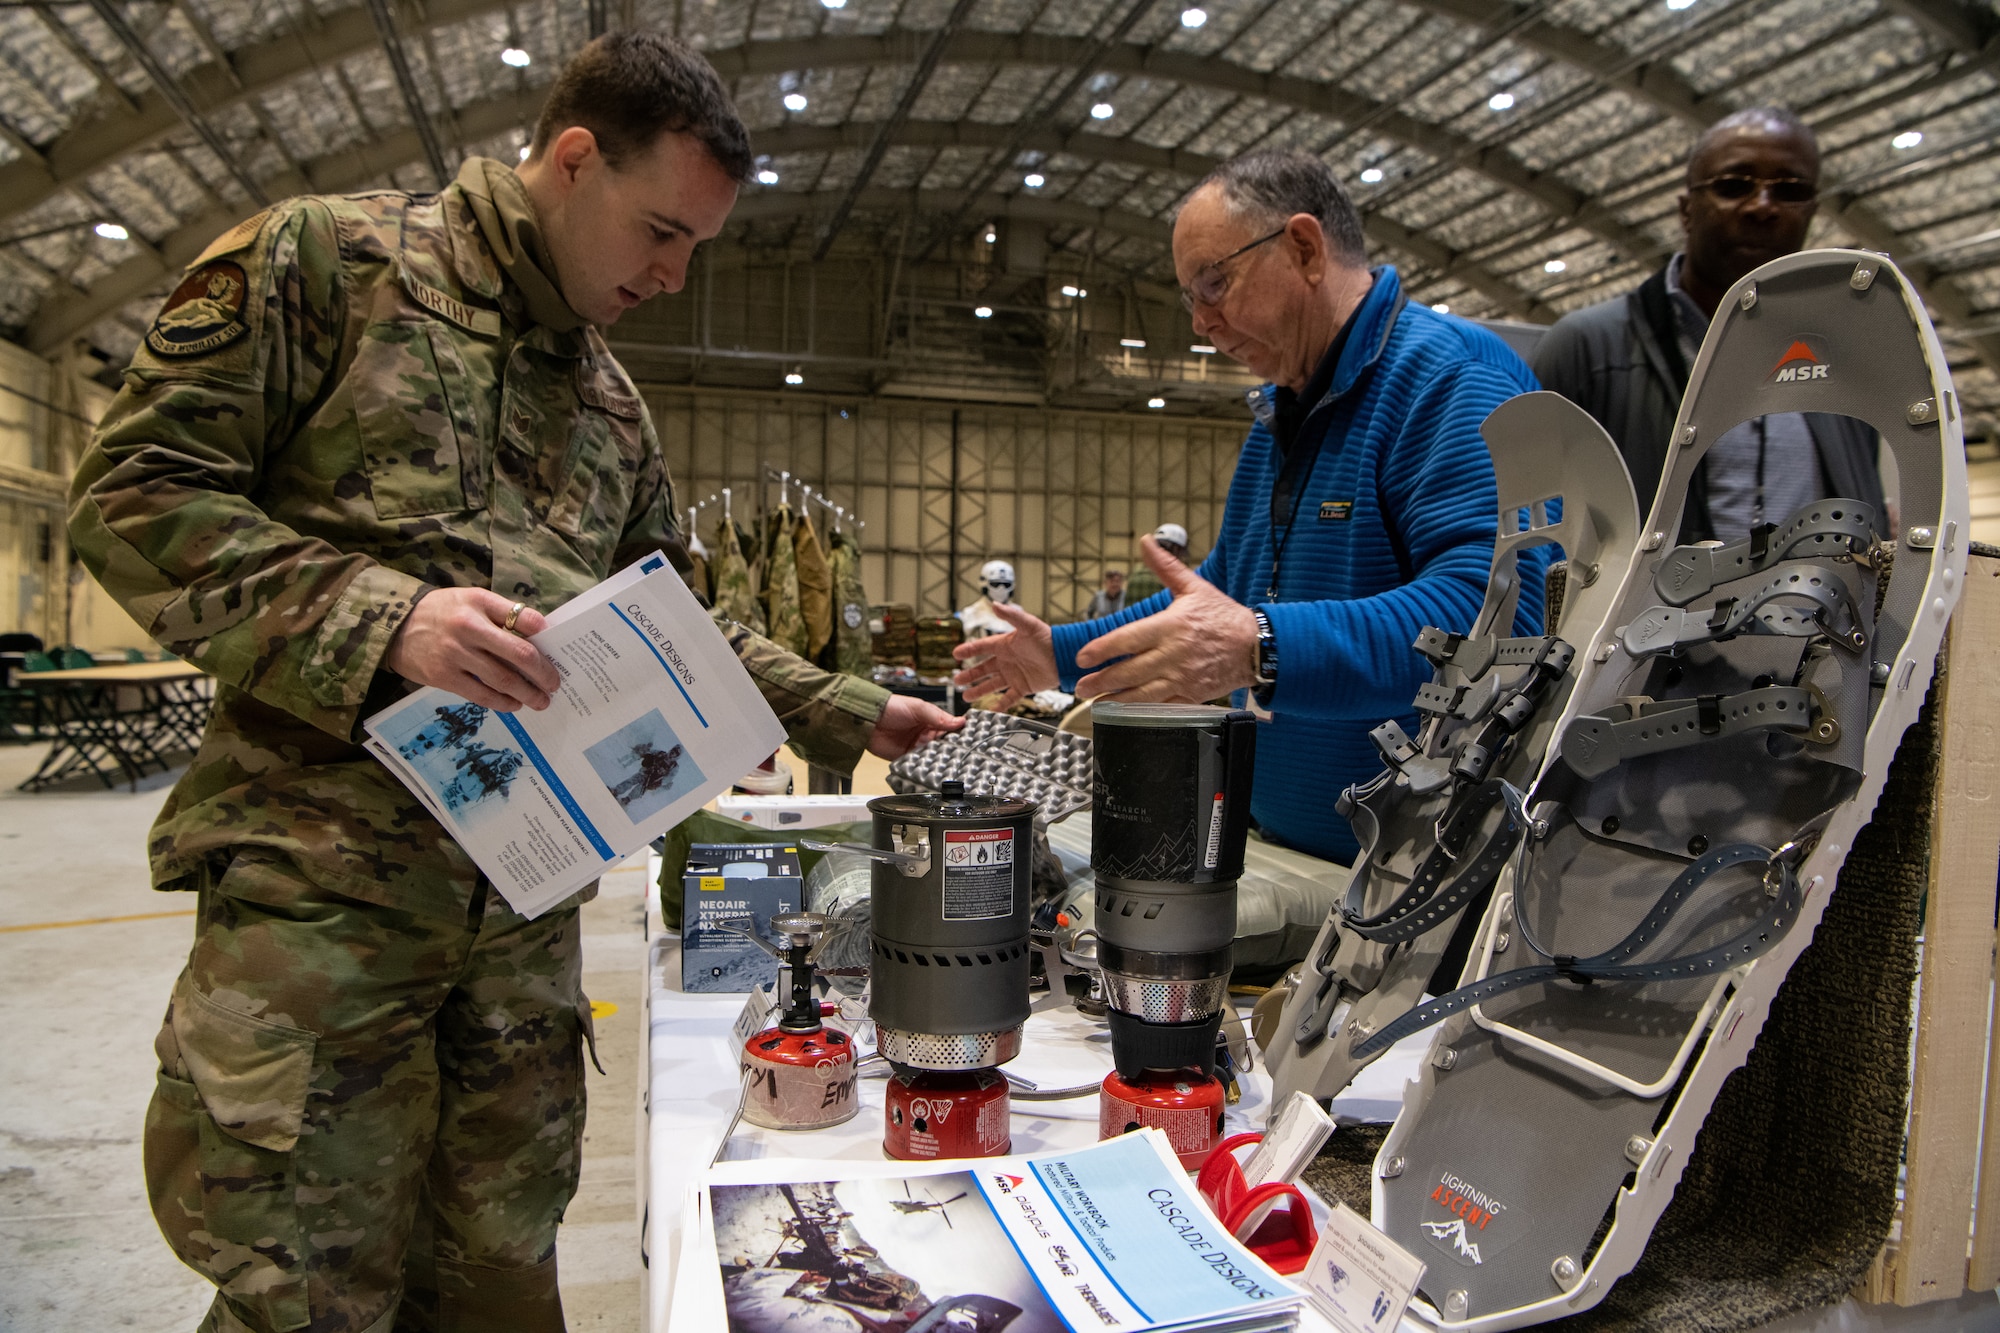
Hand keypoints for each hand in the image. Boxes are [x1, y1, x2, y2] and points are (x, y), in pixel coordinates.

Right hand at [384, 587, 561, 711]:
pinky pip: (481, 694)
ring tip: (541, 700)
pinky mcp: (444, 676)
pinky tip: (514, 704)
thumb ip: (502, 613)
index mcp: (480, 602)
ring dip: (527, 693)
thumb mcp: (471, 599)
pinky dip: (502, 702)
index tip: (557, 647)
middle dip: (543, 672)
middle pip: (519, 653)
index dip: (545, 633)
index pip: (523, 617)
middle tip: (555, 683)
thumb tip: (538, 634)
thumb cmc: (443, 612)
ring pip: (503, 678)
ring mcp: (455, 654)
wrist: (394, 627)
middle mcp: (469, 627)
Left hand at [868, 694, 964, 758]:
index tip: (972, 741)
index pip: (951, 729)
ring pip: (933, 757)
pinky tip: (932, 770)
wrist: (867, 718)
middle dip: (952, 751)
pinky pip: (918, 765)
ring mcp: (917, 747)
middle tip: (963, 757)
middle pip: (945, 746)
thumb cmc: (891, 707)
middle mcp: (926, 735)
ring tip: (950, 766)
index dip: (961, 735)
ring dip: (939, 760)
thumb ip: (938, 716)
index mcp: (932, 720)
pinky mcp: (906, 758)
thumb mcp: (918, 707)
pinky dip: (924, 767)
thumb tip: (960, 722)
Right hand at [950, 602, 1058, 708]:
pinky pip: (1009, 698)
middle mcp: (1007, 661)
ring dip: (979, 690)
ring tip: (965, 696)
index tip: (956, 654)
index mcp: (1005, 645)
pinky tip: (991, 710)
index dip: (968, 650)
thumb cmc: (1049, 639)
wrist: (1065, 657)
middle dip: (969, 675)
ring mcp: (1014, 675)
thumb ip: (1012, 616)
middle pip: (983, 669)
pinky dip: (1000, 705)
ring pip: (992, 684)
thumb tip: (995, 604)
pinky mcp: (1023, 687)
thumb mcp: (1029, 625)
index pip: (982, 647)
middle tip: (956, 680)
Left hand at [1072, 537, 1257, 702]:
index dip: (1102, 649)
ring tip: (1095, 703)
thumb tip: (1146, 542)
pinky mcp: (1191, 695)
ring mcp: (1182, 678)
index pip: (1128, 639)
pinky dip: (1142, 712)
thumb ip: (1165, 566)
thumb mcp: (1195, 587)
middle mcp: (1174, 654)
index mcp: (1170, 626)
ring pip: (1142, 694)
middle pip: (1129, 671)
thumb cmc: (1224, 617)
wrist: (1257, 646)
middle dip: (1101, 681)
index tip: (1083, 657)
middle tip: (1080, 686)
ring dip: (1115, 700)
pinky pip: (1162, 707)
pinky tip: (1125, 713)